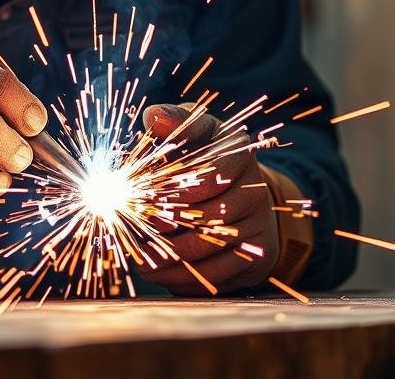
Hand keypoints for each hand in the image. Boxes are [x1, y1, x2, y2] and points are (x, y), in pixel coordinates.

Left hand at [138, 103, 278, 294]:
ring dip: (169, 256)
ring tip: (139, 258)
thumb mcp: (187, 131)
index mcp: (236, 146)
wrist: (236, 189)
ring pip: (210, 245)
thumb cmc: (198, 154)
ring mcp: (260, 219)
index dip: (172, 189)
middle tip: (134, 229)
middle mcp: (255, 182)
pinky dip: (184, 277)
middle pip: (208, 212)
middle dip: (165, 225)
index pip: (207, 171)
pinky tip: (158, 273)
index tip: (140, 198)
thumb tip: (153, 117)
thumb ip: (170, 121)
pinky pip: (219, 272)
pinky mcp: (259, 251)